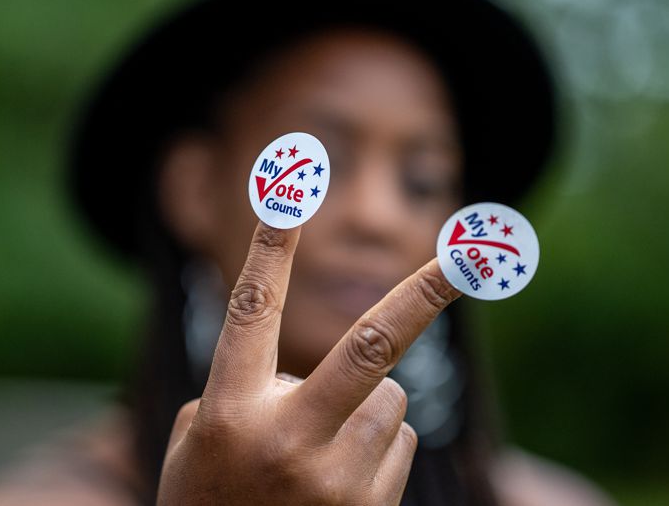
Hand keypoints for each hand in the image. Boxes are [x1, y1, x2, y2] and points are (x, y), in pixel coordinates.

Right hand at [157, 222, 460, 504]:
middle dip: (426, 293)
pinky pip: (398, 440)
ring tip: (319, 448)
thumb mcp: (195, 443)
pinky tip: (336, 479)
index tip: (289, 193)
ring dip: (364, 404)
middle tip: (473, 254)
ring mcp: (335, 479)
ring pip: (388, 396)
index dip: (270, 249)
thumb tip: (319, 366)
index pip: (251, 313)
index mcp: (229, 413)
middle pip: (368, 346)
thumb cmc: (206, 502)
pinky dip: (376, 444)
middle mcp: (286, 441)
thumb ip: (247, 391)